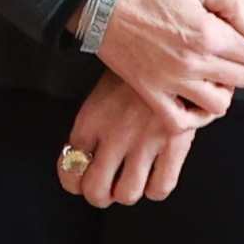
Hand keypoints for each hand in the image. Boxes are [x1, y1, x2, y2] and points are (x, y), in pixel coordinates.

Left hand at [57, 73, 201, 206]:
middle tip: (105, 189)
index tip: (78, 180)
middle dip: (98, 195)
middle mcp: (114, 136)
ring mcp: (145, 142)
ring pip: (127, 194)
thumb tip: (84, 153)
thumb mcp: (102, 90)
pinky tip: (154, 178)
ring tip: (130, 182)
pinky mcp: (174, 144)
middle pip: (95, 190)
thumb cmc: (135, 66)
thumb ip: (92, 124)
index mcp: (91, 120)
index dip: (72, 181)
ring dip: (127, 193)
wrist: (172, 48)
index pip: (69, 167)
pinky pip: (161, 187)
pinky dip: (156, 189)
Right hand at [96, 0, 243, 120]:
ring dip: (223, 89)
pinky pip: (180, 121)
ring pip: (219, 105)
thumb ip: (236, 5)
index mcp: (209, 33)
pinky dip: (193, 115)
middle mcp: (193, 63)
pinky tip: (194, 97)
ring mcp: (170, 82)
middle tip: (228, 50)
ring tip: (212, 72)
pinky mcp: (150, 92)